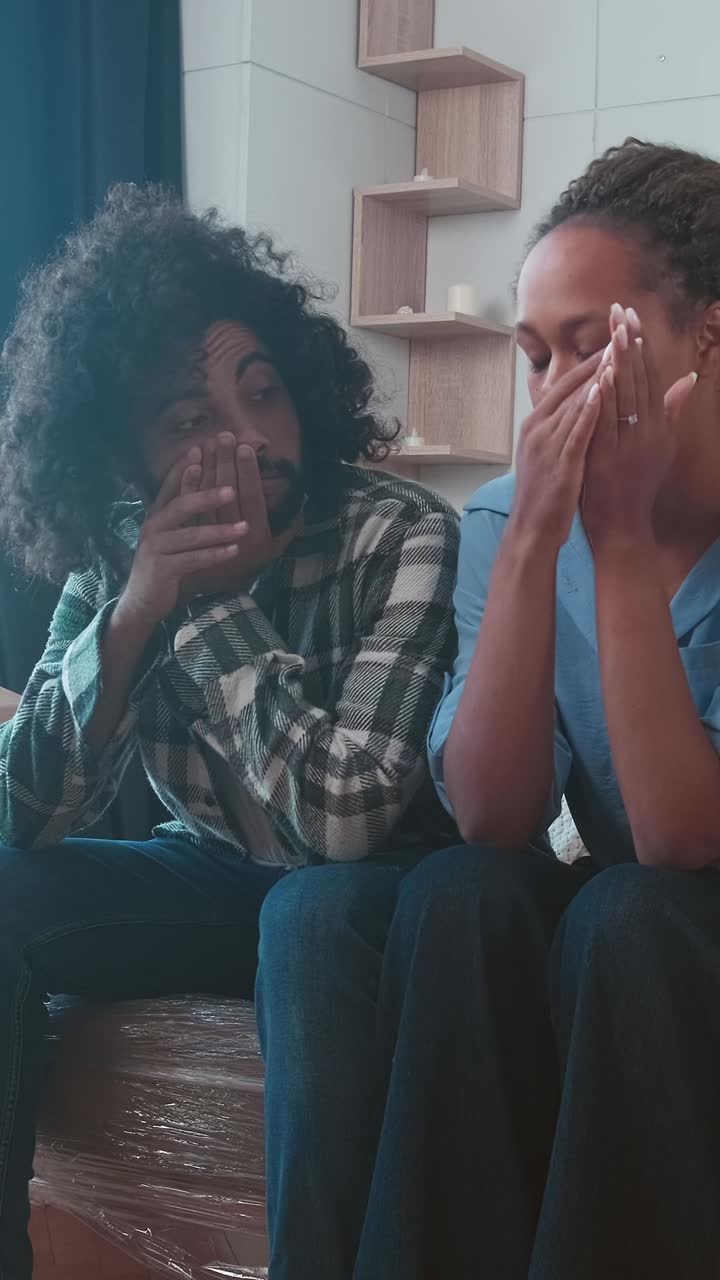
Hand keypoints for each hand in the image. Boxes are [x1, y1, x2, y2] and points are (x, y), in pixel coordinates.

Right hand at [118, 448, 247, 628]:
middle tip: (233, 489)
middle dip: (207, 494)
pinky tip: (233, 551)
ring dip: (219, 531)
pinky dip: (213, 555)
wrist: (142, 600)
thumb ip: (189, 513)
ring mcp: (156, 547)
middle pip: (181, 505)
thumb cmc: (165, 562)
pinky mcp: (161, 568)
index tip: (204, 448)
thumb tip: (216, 486)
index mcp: (159, 513)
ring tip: (245, 527)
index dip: (186, 467)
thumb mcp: (174, 534)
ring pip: (190, 535)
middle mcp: (154, 526)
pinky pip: (192, 559)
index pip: (172, 484)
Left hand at [179, 443, 300, 600]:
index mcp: (257, 535)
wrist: (218, 593)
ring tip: (206, 443)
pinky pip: (189, 507)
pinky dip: (187, 484)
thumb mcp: (275, 550)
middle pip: (229, 491)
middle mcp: (235, 534)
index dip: (248, 472)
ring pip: (208, 496)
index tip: (245, 448)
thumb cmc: (250, 566)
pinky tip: (189, 464)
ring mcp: (211, 535)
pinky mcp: (192, 534)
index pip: (253, 497)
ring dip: (207, 467)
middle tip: (224, 436)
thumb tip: (304, 503)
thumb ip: (289, 528)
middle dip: (226, 461)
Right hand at [511, 351, 602, 550]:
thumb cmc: (542, 495)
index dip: (586, 364)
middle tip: (618, 338)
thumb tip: (572, 408)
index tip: (608, 345)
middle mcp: (536, 430)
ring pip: (574, 404)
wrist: (530, 529)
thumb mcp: (544, 454)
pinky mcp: (560, 463)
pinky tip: (604, 392)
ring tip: (618, 355)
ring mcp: (547, 445)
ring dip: (597, 378)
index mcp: (533, 425)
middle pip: (568, 388)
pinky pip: (577, 431)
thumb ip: (556, 429)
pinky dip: (590, 409)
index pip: (561, 386)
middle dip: (595, 362)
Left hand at [582, 304, 697, 546]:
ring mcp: (629, 443)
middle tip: (621, 309)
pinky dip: (606, 397)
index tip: (633, 318)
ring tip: (614, 329)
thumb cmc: (637, 484)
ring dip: (620, 360)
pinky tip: (602, 374)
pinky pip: (609, 422)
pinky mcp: (610, 457)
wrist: (623, 525)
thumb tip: (689, 378)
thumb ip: (671, 411)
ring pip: (626, 395)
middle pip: (640, 378)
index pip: (651, 376)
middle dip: (630, 342)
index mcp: (659, 425)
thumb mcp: (661, 445)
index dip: (642, 346)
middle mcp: (648, 430)